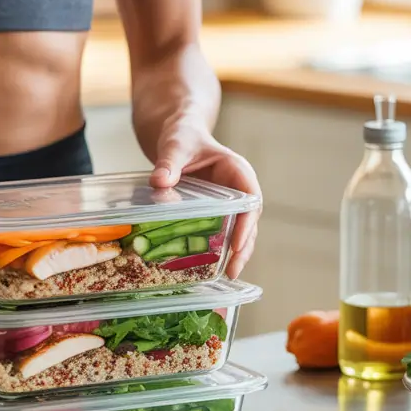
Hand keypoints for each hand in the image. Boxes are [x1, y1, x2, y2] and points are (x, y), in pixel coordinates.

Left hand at [150, 120, 261, 277]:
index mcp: (237, 171)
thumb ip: (169, 162)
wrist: (179, 135)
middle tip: (233, 271)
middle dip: (244, 247)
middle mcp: (239, 190)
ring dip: (235, 253)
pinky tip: (211, 266)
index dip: (247, 223)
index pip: (250, 200)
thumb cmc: (184, 135)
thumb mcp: (176, 145)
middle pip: (249, 222)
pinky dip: (219, 248)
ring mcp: (230, 203)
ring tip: (228, 275)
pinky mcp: (216, 211)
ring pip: (239, 231)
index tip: (237, 244)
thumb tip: (159, 181)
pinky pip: (221, 231)